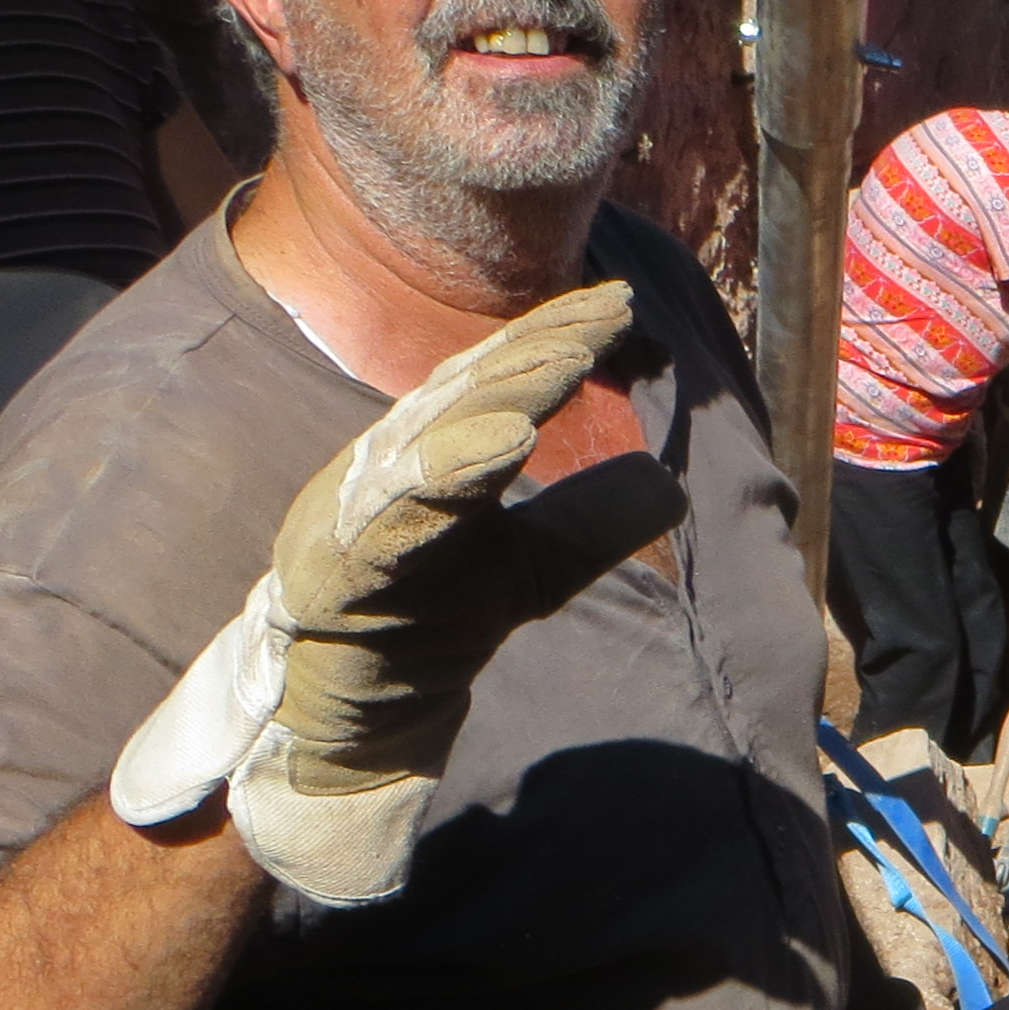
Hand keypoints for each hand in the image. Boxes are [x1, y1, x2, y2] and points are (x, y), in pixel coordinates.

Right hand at [111, 283, 684, 906]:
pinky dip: (442, 476)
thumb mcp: (535, 569)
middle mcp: (394, 466)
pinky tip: (504, 442)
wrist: (350, 707)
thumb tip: (668, 484)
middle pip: (470, 392)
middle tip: (604, 314)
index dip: (556, 335)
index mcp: (434, 455)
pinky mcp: (340, 571)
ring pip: (432, 439)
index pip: (500, 379)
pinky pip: (393, 518)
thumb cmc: (432, 616)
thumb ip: (591, 524)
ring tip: (564, 359)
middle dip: (536, 347)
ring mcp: (361, 513)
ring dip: (498, 394)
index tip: (620, 302)